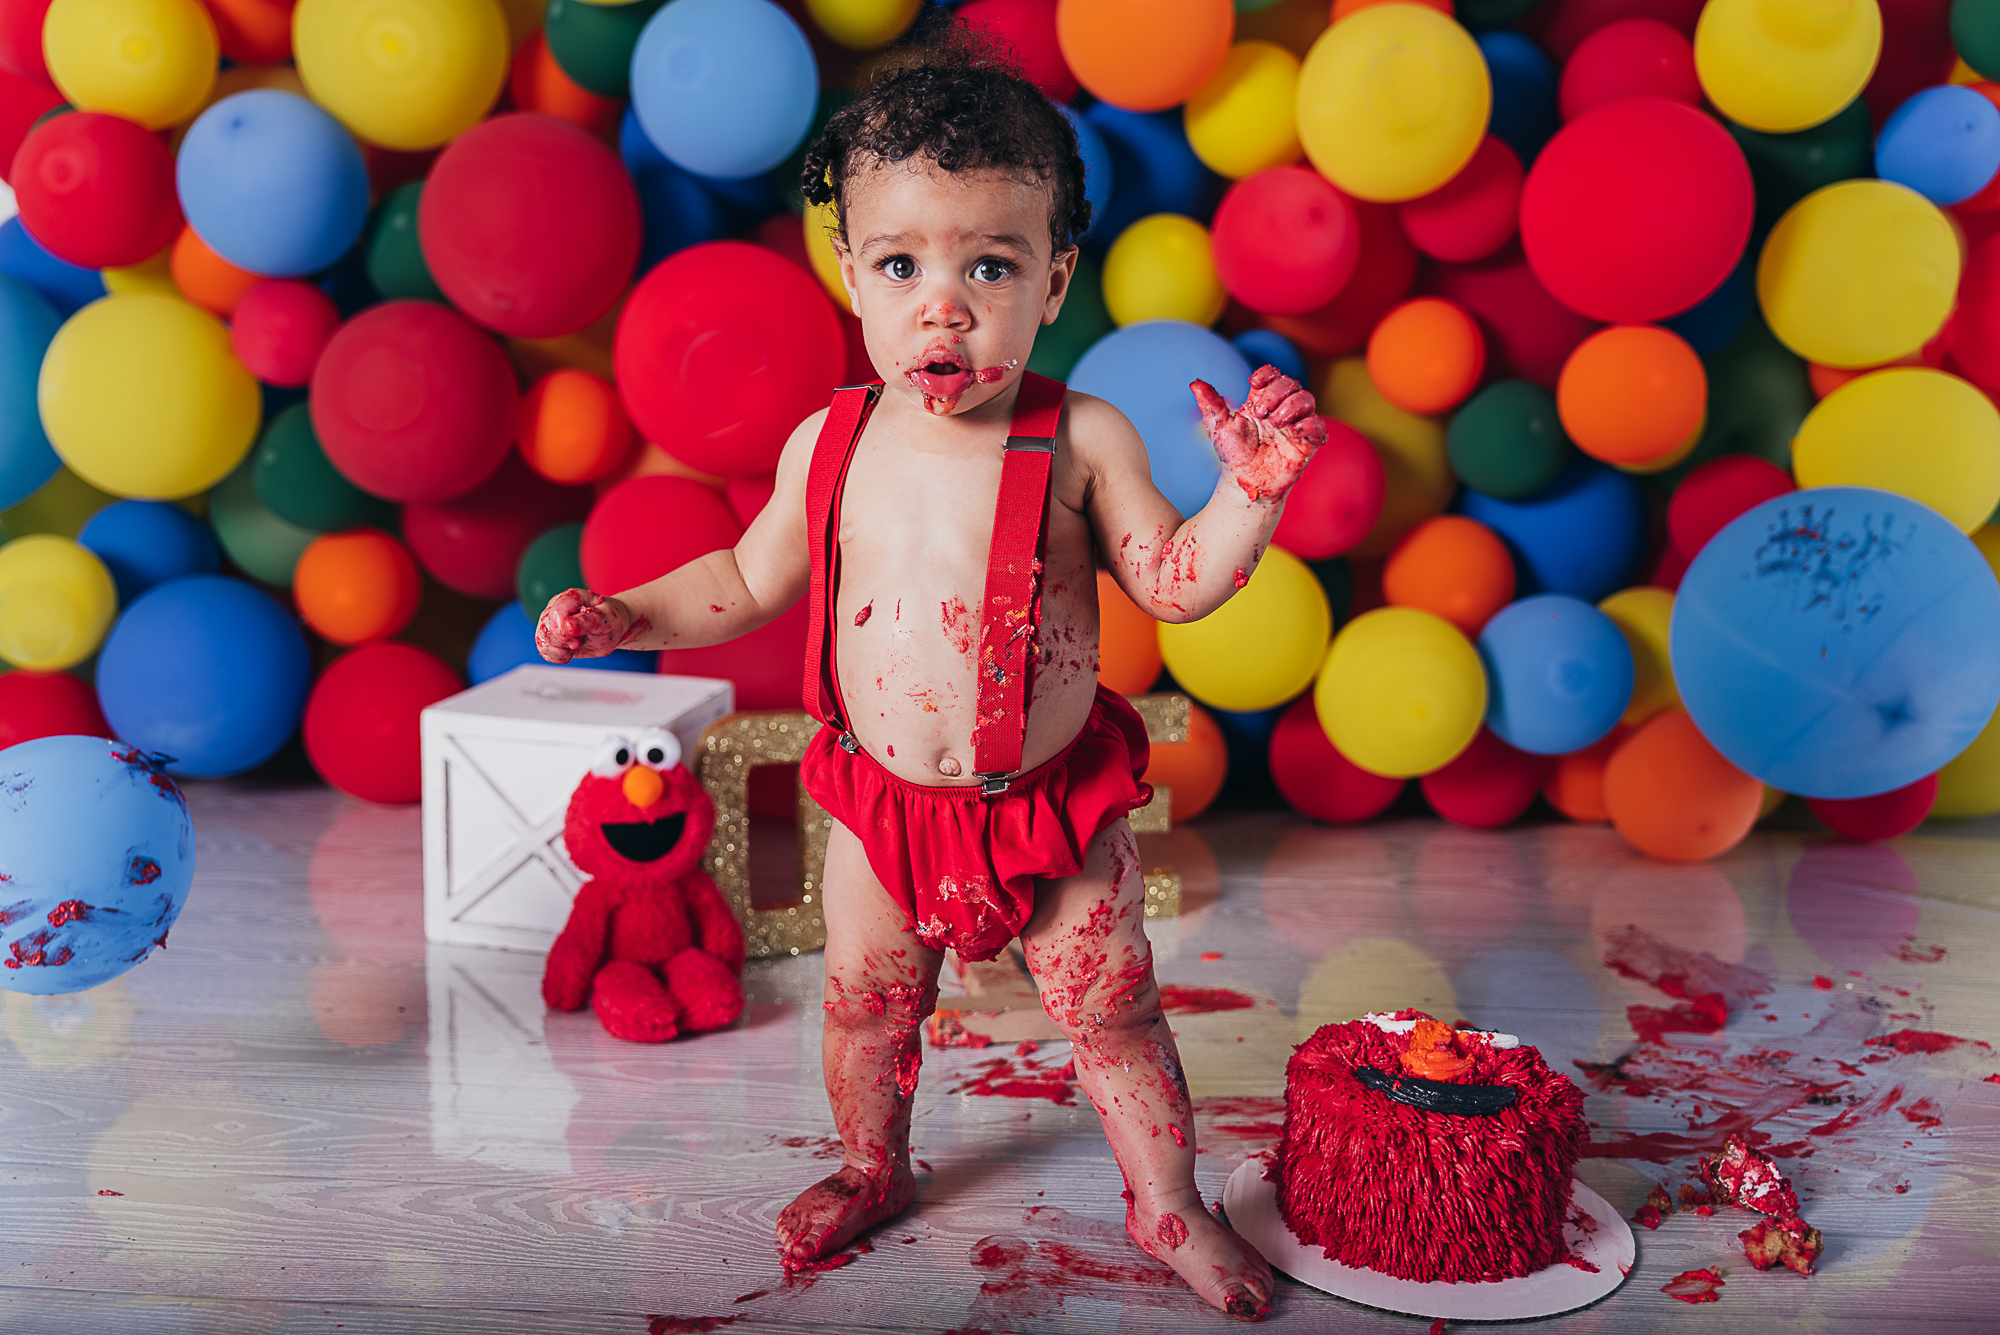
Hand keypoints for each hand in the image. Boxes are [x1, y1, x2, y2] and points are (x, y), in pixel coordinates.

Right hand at [536, 589, 636, 662]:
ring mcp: (553, 622)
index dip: (562, 632)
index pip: (556, 613)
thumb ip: (589, 621)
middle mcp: (557, 608)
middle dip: (561, 642)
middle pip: (546, 628)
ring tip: (574, 648)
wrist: (612, 628)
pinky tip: (568, 654)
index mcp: (571, 598)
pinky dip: (555, 656)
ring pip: (541, 639)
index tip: (577, 642)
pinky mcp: (552, 636)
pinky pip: (543, 648)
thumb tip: (568, 626)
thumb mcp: (606, 619)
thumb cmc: (610, 619)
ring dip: (557, 650)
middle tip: (578, 644)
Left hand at [1191, 364, 1327, 502]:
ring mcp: (1295, 425)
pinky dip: (1310, 424)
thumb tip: (1195, 383)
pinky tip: (1293, 432)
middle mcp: (1281, 409)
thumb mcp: (1218, 427)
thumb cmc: (1232, 454)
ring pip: (1307, 400)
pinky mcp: (1306, 443)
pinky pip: (1318, 426)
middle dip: (1277, 392)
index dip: (1267, 374)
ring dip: (1292, 405)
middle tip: (1261, 412)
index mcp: (1261, 400)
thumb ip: (1211, 404)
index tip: (1254, 382)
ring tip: (1276, 422)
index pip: (1272, 375)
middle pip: (1291, 384)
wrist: (1244, 483)